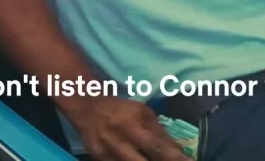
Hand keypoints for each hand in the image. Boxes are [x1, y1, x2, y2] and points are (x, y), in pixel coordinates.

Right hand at [64, 97, 189, 160]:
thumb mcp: (142, 112)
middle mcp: (119, 137)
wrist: (87, 109)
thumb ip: (158, 131)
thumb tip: (178, 149)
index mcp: (132, 121)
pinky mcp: (97, 159)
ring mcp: (106, 151)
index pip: (157, 145)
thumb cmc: (120, 110)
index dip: (175, 157)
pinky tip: (137, 159)